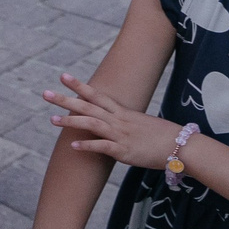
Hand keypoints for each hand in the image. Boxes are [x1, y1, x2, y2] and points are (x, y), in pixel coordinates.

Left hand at [46, 72, 182, 168]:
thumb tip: (116, 123)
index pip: (97, 95)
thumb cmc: (164, 136)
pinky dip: (87, 146)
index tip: (63, 77)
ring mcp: (121, 135)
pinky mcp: (124, 151)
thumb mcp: (142, 124)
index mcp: (123, 112)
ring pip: (92, 124)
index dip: (79, 86)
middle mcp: (119, 120)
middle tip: (45, 93)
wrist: (182, 146)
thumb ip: (125, 122)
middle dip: (66, 100)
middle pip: (88, 106)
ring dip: (71, 121)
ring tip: (52, 119)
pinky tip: (72, 146)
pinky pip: (102, 147)